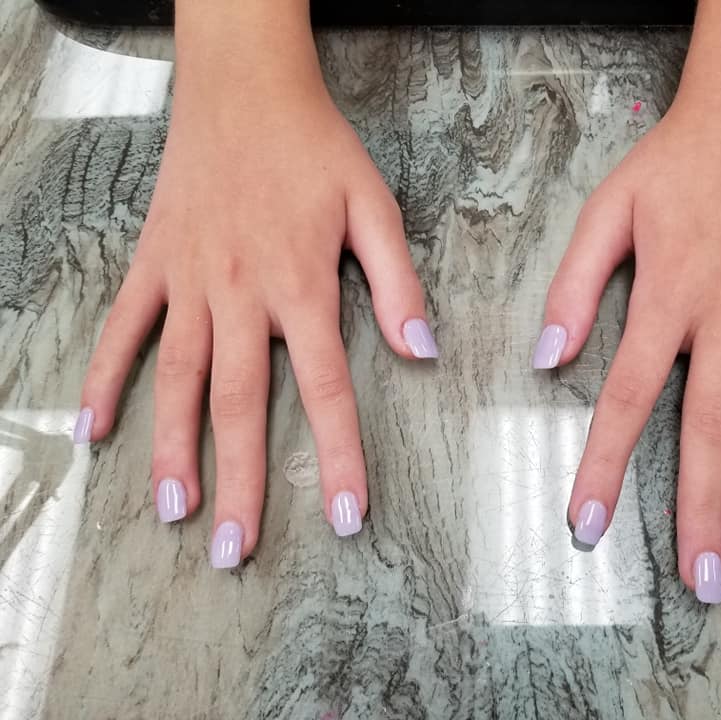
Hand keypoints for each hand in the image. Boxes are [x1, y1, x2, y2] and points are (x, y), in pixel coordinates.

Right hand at [76, 61, 435, 566]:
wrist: (244, 89)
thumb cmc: (315, 148)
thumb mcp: (374, 207)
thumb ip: (398, 283)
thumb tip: (423, 352)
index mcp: (300, 286)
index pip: (325, 388)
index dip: (337, 456)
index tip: (343, 517)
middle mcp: (241, 294)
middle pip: (241, 403)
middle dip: (240, 481)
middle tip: (234, 551)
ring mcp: (189, 282)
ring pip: (179, 378)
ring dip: (173, 448)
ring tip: (174, 511)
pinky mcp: (154, 265)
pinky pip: (123, 329)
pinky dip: (105, 378)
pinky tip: (92, 429)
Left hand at [534, 99, 720, 601]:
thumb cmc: (674, 163)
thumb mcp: (606, 212)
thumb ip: (574, 286)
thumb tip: (546, 357)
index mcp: (667, 298)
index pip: (627, 397)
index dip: (603, 464)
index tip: (586, 526)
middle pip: (709, 425)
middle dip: (701, 507)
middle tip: (702, 580)